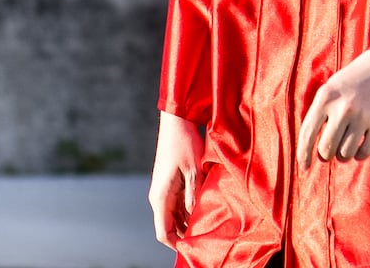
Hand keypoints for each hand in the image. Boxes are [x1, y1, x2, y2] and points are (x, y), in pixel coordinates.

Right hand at [148, 111, 204, 248]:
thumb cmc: (184, 144)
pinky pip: (178, 204)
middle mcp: (159, 196)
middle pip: (170, 227)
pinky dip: (189, 211)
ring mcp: (165, 189)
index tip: (194, 250)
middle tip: (208, 239)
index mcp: (160, 197)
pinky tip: (205, 210)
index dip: (177, 245)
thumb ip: (193, 199)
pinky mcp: (170, 183)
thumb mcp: (193, 173)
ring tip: (210, 226)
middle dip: (186, 235)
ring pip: (175, 216)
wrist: (177, 120)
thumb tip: (195, 220)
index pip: (163, 233)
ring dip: (189, 223)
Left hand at [296, 50, 369, 168]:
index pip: (308, 133)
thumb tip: (311, 149)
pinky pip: (363, 153)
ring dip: (343, 155)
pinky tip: (360, 145)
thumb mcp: (331, 89)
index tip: (304, 168)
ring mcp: (362, 117)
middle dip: (326, 155)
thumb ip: (320, 114)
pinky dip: (359, 155)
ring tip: (346, 144)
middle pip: (326, 149)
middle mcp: (342, 108)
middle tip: (330, 151)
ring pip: (345, 154)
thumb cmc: (353, 80)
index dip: (303, 154)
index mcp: (325, 98)